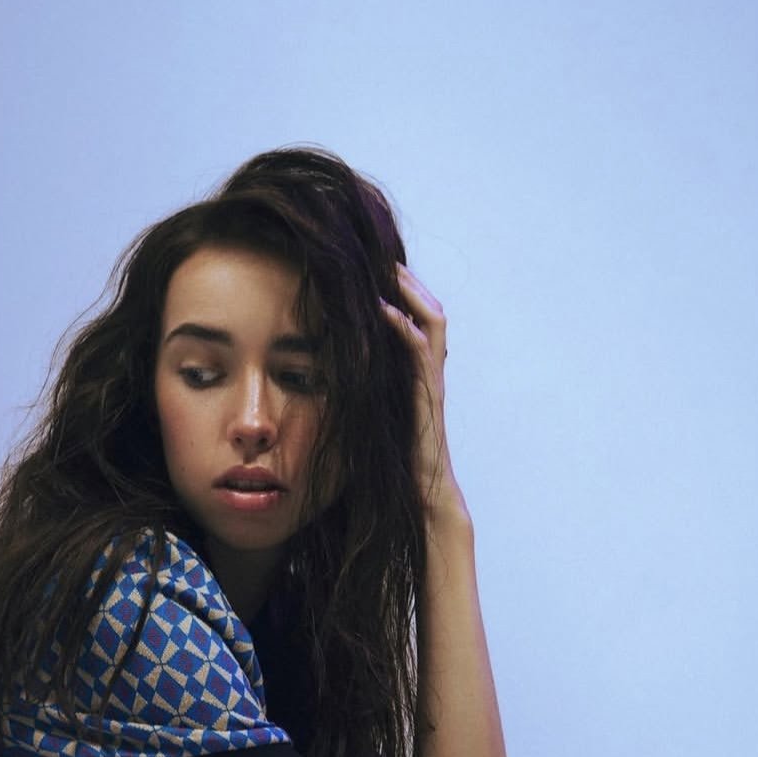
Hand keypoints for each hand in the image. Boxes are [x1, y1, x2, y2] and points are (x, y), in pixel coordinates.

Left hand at [379, 264, 464, 522]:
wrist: (422, 499)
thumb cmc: (394, 467)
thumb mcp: (372, 423)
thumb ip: (360, 401)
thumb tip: (325, 388)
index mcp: (415, 378)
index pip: (414, 324)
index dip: (401, 296)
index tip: (374, 272)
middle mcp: (428, 375)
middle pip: (429, 313)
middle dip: (408, 283)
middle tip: (383, 257)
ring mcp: (431, 383)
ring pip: (432, 323)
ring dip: (410, 293)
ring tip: (388, 268)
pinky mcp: (428, 396)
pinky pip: (421, 351)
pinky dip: (403, 325)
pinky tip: (384, 308)